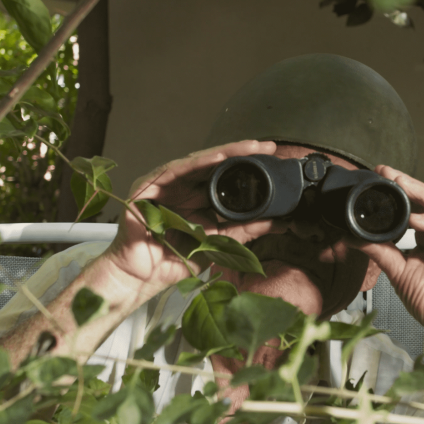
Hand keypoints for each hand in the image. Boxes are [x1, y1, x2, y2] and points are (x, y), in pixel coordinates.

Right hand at [101, 140, 283, 291]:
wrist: (144, 276)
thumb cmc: (175, 259)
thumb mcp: (219, 242)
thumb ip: (245, 230)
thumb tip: (278, 222)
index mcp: (197, 198)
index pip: (225, 176)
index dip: (248, 166)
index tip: (273, 159)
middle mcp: (182, 187)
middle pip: (214, 164)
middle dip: (242, 153)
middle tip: (267, 147)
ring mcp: (164, 183)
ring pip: (198, 161)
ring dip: (224, 152)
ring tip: (249, 148)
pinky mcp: (147, 185)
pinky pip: (175, 169)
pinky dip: (197, 162)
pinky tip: (217, 157)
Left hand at [351, 167, 423, 343]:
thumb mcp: (399, 272)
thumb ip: (380, 252)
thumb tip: (353, 237)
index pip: (416, 206)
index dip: (399, 192)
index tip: (377, 177)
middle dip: (408, 185)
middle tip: (386, 172)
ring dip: (421, 195)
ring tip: (400, 184)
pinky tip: (417, 219)